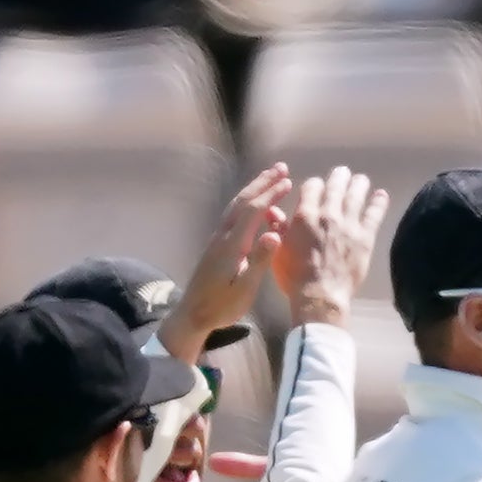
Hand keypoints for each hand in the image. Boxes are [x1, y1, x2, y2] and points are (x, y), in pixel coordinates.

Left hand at [167, 164, 290, 360]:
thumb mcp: (244, 288)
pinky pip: (234, 214)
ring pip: (236, 205)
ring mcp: (218, 238)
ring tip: (271, 178)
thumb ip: (260, 260)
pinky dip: (248, 202)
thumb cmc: (222, 306)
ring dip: (254, 189)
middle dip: (262, 182)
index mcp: (232, 245)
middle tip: (281, 167)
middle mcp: (223, 236)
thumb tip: (275, 233)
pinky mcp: (217, 244)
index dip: (270, 195)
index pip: (253, 211)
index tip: (288, 182)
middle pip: (242, 201)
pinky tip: (258, 204)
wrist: (193, 314)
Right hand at [271, 163, 390, 325]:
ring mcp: (348, 225)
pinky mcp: (365, 238)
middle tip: (342, 172)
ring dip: (358, 184)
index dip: (314, 184)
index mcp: (304, 215)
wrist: (320, 295)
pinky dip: (378, 203)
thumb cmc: (295, 276)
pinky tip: (382, 194)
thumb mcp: (278, 250)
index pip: (312, 187)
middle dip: (338, 177)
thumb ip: (278, 227)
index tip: (317, 186)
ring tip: (361, 179)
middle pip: (335, 186)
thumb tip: (272, 210)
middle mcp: (327, 214)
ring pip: (355, 196)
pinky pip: (374, 215)